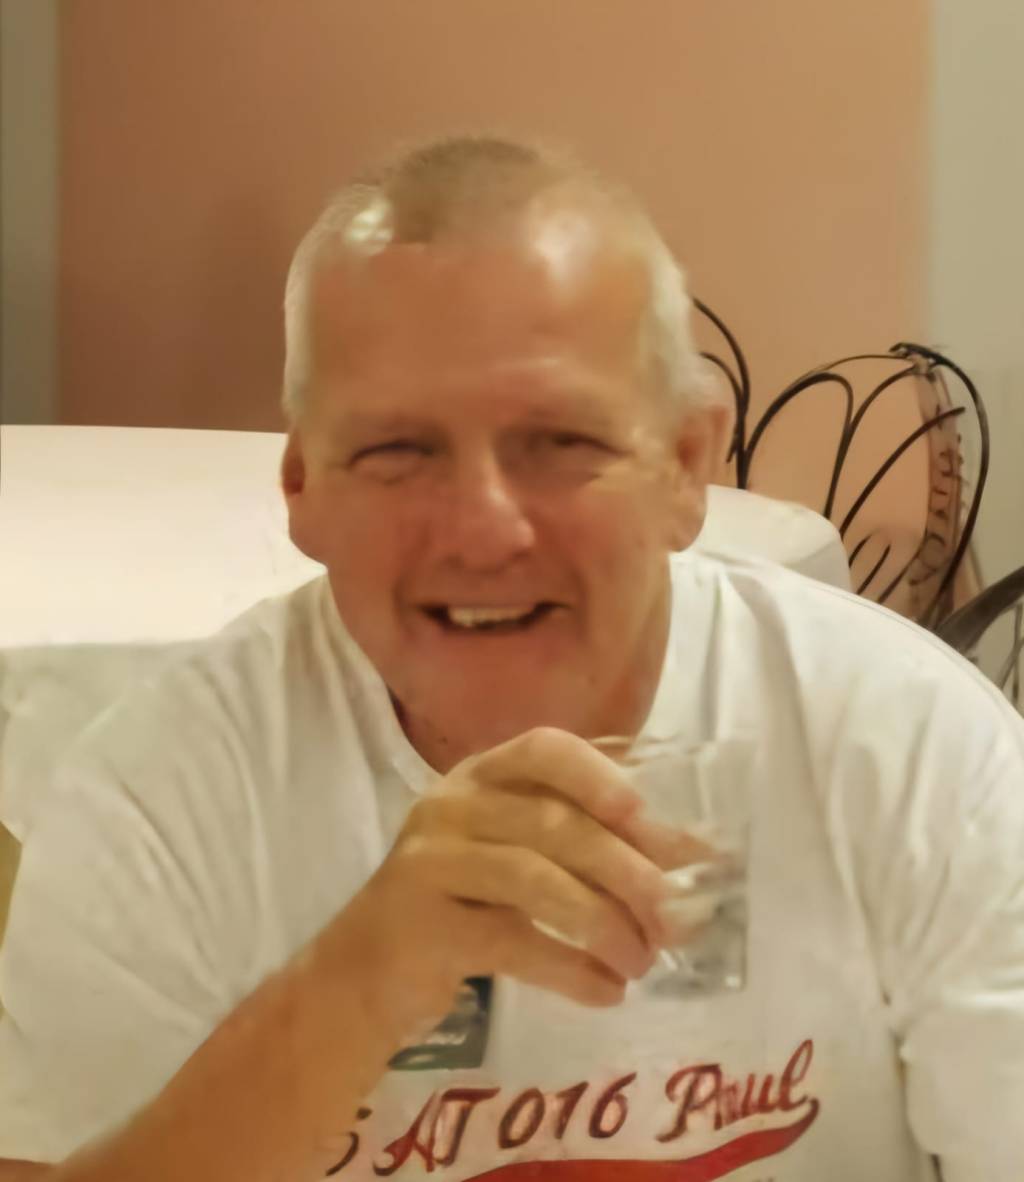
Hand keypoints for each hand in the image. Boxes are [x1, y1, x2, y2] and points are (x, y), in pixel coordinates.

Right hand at [332, 727, 707, 1040]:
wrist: (362, 976)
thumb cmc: (461, 907)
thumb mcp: (518, 862)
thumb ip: (589, 850)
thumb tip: (695, 859)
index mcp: (480, 777)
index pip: (544, 749)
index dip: (601, 777)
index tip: (650, 820)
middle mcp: (451, 805)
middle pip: (554, 824)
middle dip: (626, 871)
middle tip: (676, 918)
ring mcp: (429, 861)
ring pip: (534, 880)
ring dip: (603, 923)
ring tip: (642, 962)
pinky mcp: (421, 925)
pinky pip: (511, 941)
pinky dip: (570, 968)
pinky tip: (606, 991)